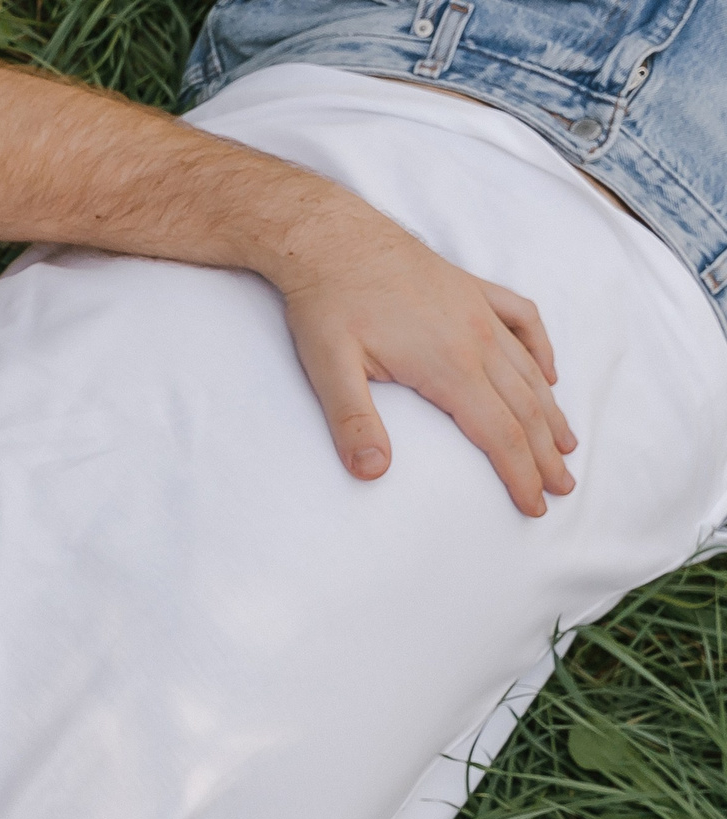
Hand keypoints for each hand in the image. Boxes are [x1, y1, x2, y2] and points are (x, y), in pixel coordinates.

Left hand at [269, 215, 575, 515]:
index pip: (498, 432)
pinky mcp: (470, 289)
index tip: (535, 506)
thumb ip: (352, 421)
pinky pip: (523, 319)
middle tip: (563, 489)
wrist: (329, 236)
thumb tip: (372, 473)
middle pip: (524, 407)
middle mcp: (476, 337)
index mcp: (447, 364)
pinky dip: (541, 349)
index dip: (519, 474)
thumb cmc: (325, 303)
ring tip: (567, 446)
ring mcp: (478, 310)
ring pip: (529, 369)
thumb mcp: (328, 367)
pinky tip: (548, 372)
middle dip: (544, 453)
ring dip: (551, 411)